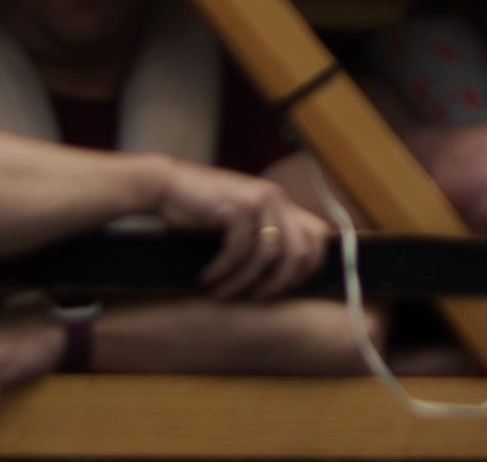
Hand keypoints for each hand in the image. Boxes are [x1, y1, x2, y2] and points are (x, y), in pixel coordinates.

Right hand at [148, 160, 331, 300]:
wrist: (168, 187)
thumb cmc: (202, 213)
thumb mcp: (242, 224)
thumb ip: (264, 237)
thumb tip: (284, 278)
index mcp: (282, 204)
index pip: (318, 236)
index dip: (307, 268)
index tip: (283, 288)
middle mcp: (276, 199)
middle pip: (299, 251)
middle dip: (278, 283)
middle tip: (253, 298)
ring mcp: (258, 200)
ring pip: (267, 254)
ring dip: (243, 281)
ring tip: (222, 292)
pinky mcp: (236, 205)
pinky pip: (238, 249)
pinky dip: (223, 269)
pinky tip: (207, 277)